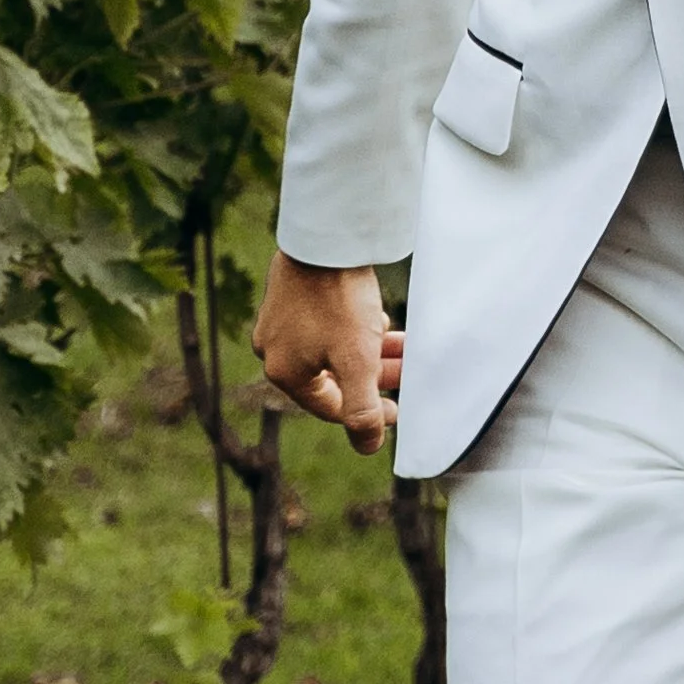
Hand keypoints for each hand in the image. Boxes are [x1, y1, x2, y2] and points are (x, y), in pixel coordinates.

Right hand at [253, 253, 400, 452]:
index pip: (332, 408)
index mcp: (285, 372)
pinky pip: (328, 325)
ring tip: (405, 348)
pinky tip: (382, 325)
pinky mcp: (294, 295)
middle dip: (375, 378)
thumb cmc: (337, 299)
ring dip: (370, 353)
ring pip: (335, 349)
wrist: (324, 236)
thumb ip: (362, 409)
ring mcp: (282, 321)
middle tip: (408, 372)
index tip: (399, 409)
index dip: (369, 414)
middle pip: (335, 377)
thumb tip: (368, 447)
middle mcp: (275, 349)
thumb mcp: (356, 361)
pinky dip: (356, 331)